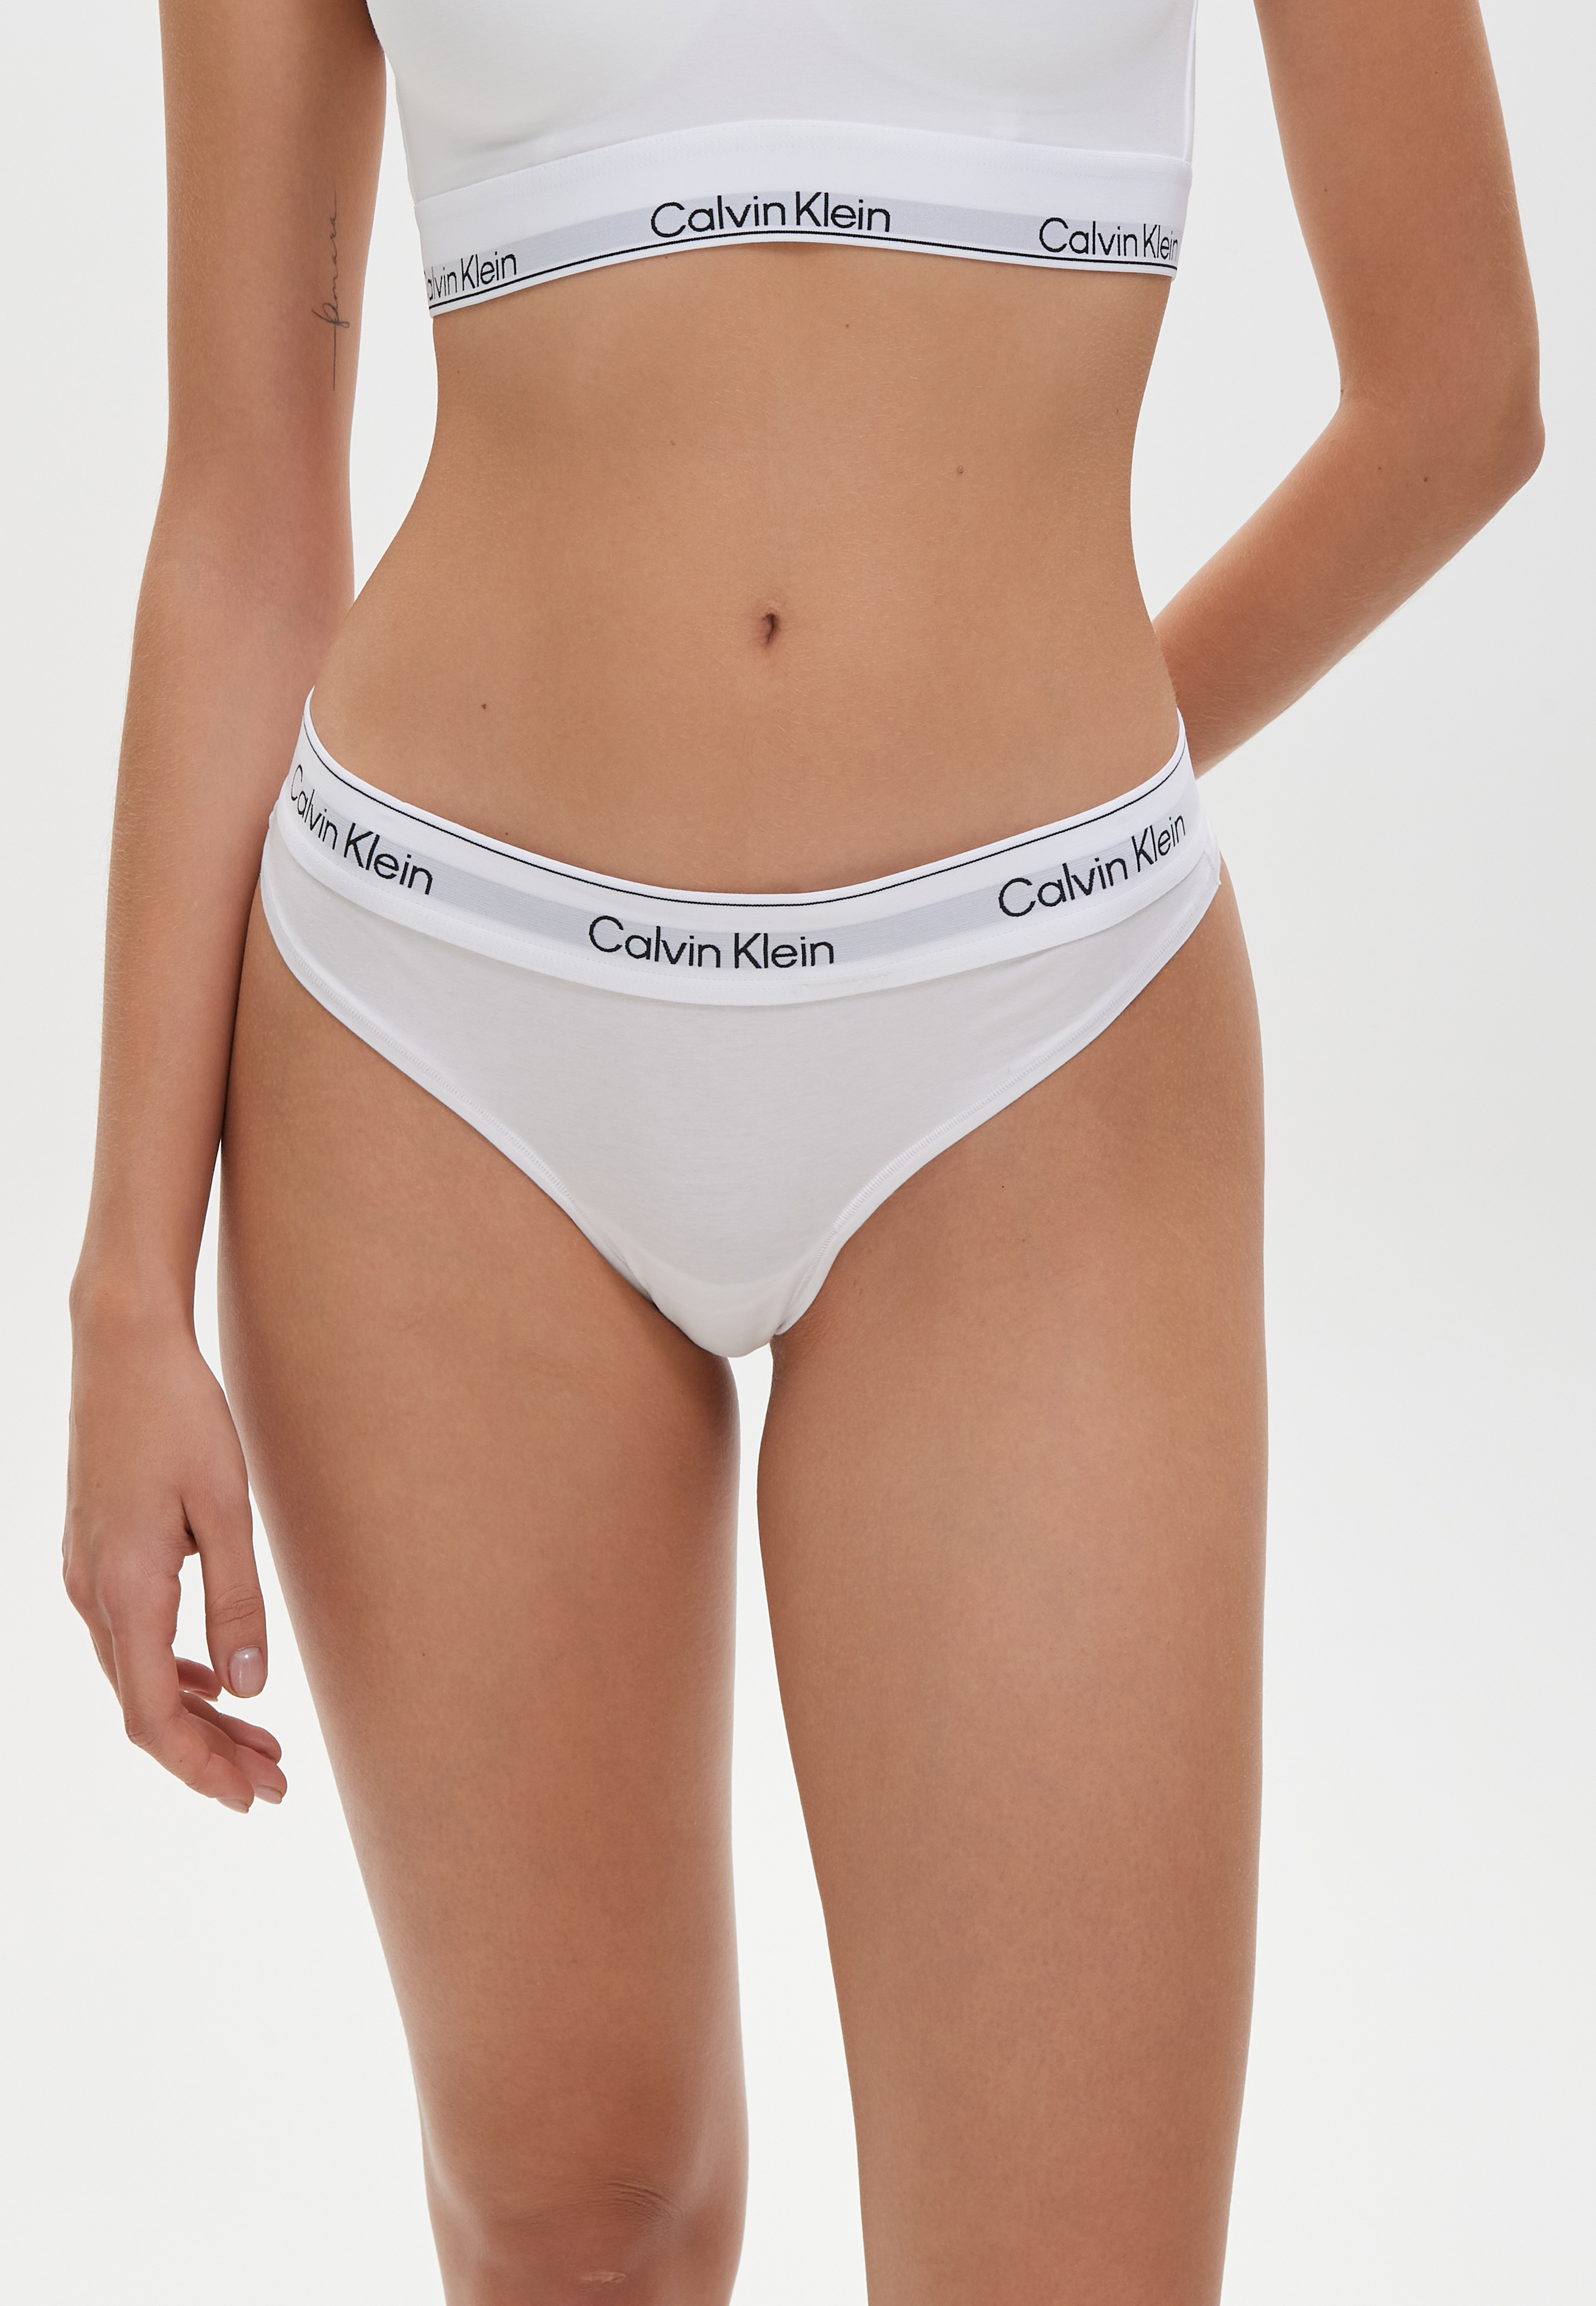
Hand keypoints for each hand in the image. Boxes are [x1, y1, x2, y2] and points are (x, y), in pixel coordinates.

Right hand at [63, 1301, 286, 1811]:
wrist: (123, 1346)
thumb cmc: (181, 1416)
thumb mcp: (226, 1507)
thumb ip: (238, 1601)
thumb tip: (253, 1688)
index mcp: (126, 1589)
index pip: (153, 1715)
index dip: (201, 1767)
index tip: (254, 1796)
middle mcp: (93, 1593)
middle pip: (145, 1707)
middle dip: (208, 1754)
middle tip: (275, 1783)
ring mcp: (86, 1574)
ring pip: (137, 1675)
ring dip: (197, 1716)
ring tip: (261, 1743)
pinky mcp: (95, 1554)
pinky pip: (131, 1638)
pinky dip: (175, 1672)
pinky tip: (219, 1682)